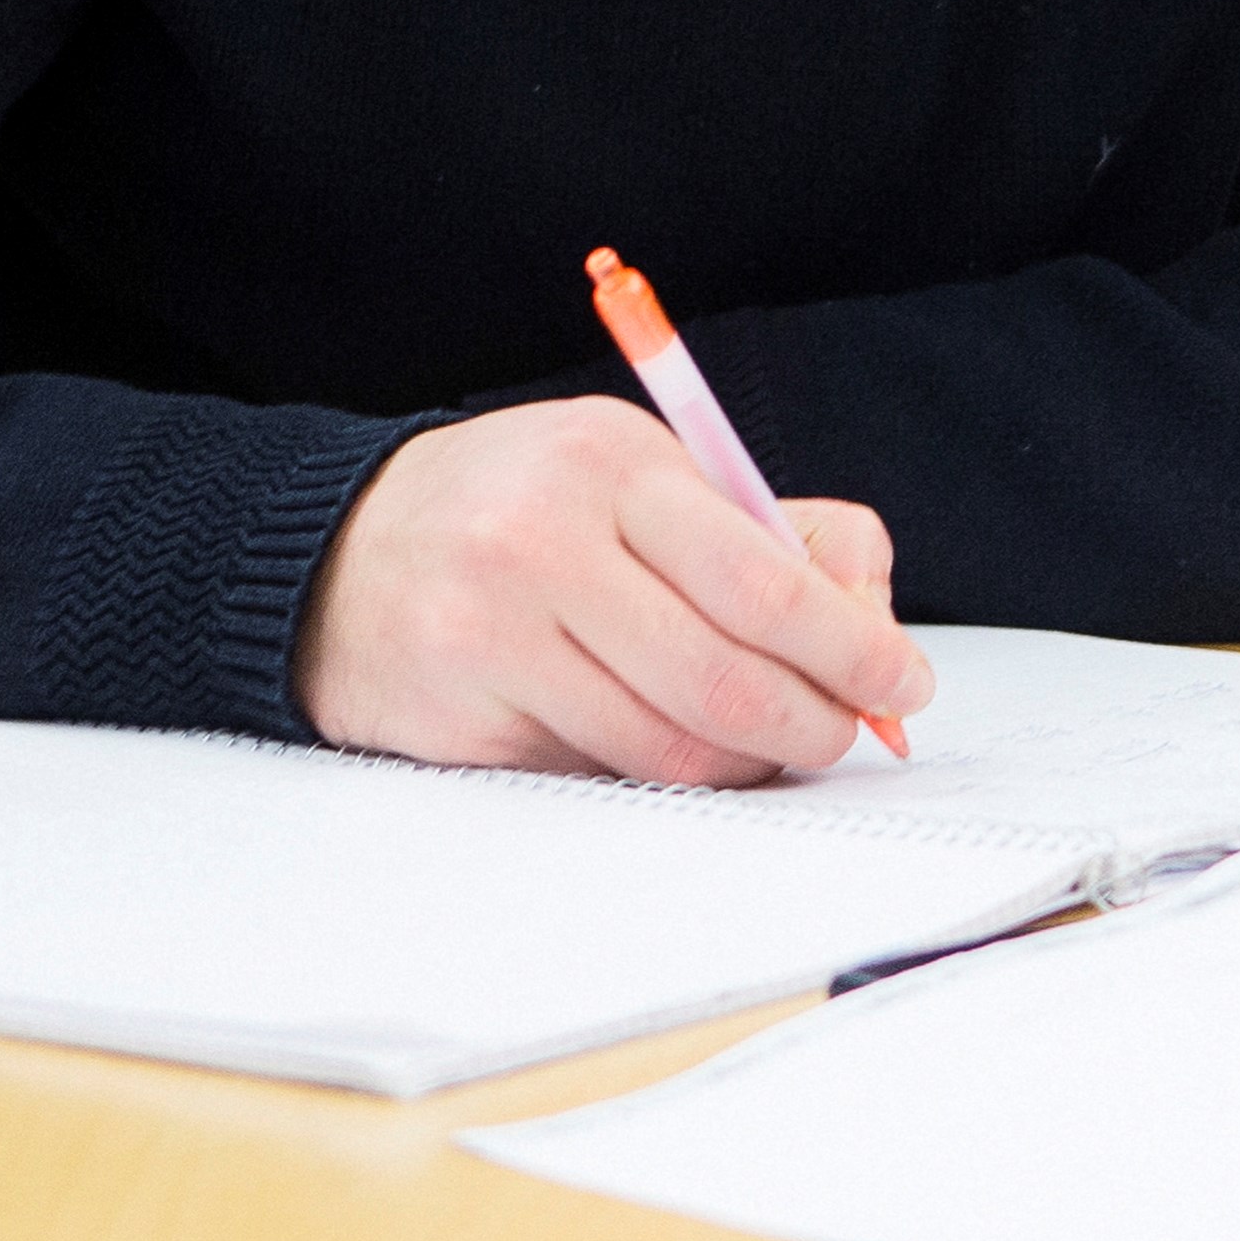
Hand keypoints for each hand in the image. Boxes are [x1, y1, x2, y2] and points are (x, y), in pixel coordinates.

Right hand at [297, 397, 930, 784]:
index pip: (763, 578)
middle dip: (814, 725)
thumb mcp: (639, 474)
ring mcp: (492, 634)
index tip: (902, 681)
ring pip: (667, 746)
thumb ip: (768, 527)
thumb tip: (875, 610)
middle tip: (847, 735)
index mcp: (608, 464)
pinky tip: (677, 750)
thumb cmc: (518, 508)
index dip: (851, 647)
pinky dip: (659, 776)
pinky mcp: (459, 716)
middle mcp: (543, 543)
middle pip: (724, 678)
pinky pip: (599, 773)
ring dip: (744, 763)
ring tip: (771, 746)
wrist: (336, 550)